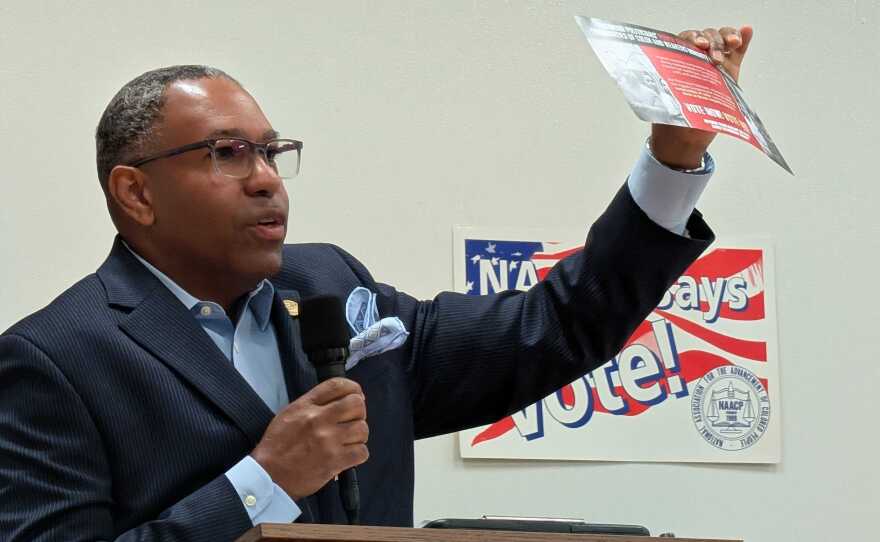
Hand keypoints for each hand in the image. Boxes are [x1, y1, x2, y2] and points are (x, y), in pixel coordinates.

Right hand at [251, 378, 368, 499]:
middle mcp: (318, 419)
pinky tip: (348, 455)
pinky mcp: (335, 461)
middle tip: (352, 420)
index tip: (356, 395)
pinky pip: (362, 452)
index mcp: (306, 406)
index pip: (337, 385)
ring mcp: (328, 441)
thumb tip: (338, 400)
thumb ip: (312, 404)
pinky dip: (358, 454)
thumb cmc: (277, 446)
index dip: (353, 388)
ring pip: (362, 429)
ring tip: (349, 441)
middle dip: (359, 412)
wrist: (268, 475)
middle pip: (356, 404)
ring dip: (359, 435)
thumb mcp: (289, 414)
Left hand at [650, 26, 753, 168]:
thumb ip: (671, 90)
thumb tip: (667, 84)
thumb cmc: (672, 118)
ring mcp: (714, 63)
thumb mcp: (668, 102)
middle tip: (715, 59)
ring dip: (728, 37)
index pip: (686, 40)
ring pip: (722, 40)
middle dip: (713, 42)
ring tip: (734, 43)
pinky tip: (747, 31)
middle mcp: (696, 58)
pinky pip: (737, 52)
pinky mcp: (730, 72)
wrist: (684, 138)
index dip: (693, 38)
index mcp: (678, 61)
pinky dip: (743, 39)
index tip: (699, 47)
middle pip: (707, 37)